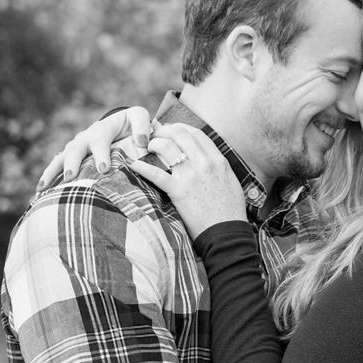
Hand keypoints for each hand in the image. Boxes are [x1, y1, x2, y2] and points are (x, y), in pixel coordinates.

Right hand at [36, 105, 155, 190]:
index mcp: (103, 128)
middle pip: (75, 149)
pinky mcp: (72, 157)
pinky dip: (48, 177)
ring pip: (61, 157)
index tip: (103, 169)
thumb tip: (142, 142)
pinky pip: (57, 166)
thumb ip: (143, 126)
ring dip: (53, 171)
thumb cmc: (133, 125)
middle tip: (70, 176)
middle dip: (72, 163)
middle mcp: (85, 137)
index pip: (100, 139)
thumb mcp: (140, 118)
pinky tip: (40, 191)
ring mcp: (76, 147)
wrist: (121, 125)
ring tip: (44, 187)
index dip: (100, 153)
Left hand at [121, 122, 246, 233]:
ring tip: (146, 147)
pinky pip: (155, 173)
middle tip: (153, 134)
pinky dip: (141, 166)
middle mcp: (204, 163)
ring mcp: (190, 176)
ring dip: (153, 144)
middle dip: (163, 130)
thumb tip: (207, 158)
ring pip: (166, 147)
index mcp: (218, 160)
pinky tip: (132, 164)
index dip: (180, 128)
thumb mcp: (230, 182)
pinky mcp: (178, 191)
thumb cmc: (229, 211)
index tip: (170, 130)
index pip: (196, 133)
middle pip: (179, 134)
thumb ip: (218, 167)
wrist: (227, 234)